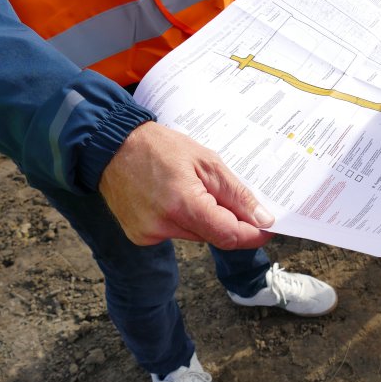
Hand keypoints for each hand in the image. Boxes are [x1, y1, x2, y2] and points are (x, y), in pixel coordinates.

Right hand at [99, 122, 273, 249]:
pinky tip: (174, 196)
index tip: (269, 228)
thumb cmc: (159, 147)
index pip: (229, 235)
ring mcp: (149, 234)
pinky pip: (176, 232)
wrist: (111, 145)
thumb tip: (263, 219)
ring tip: (195, 188)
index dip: (253, 235)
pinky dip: (185, 219)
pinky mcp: (140, 236)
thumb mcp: (207, 162)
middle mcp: (164, 225)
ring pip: (197, 235)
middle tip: (232, 197)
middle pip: (215, 236)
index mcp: (183, 204)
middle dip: (231, 221)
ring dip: (207, 218)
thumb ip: (236, 194)